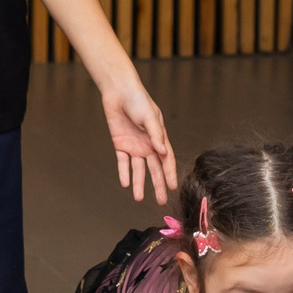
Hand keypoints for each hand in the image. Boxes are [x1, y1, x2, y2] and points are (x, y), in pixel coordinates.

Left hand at [100, 76, 176, 204]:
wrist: (118, 91)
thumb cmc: (138, 101)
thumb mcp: (150, 117)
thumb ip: (155, 136)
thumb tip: (162, 153)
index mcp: (158, 138)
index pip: (166, 160)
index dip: (170, 174)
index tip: (173, 187)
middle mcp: (148, 145)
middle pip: (154, 169)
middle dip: (158, 185)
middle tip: (161, 200)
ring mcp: (134, 146)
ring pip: (138, 169)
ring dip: (139, 183)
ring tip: (139, 198)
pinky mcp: (120, 144)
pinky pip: (122, 162)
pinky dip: (124, 173)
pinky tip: (126, 184)